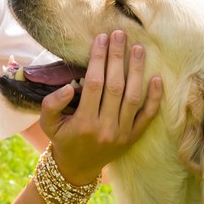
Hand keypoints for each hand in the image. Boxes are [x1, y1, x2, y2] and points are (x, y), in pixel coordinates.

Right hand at [39, 29, 162, 183]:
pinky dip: (154, 98)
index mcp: (84, 123)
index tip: (101, 38)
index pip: (94, 84)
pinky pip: (148, 116)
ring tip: (139, 48)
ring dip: (137, 71)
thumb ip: (52, 104)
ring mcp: (123, 134)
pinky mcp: (133, 137)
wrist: (77, 168)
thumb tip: (69, 86)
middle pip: (116, 86)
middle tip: (120, 35)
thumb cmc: (62, 139)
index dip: (99, 59)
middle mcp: (106, 128)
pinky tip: (157, 78)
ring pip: (134, 97)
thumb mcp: (47, 124)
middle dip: (118, 57)